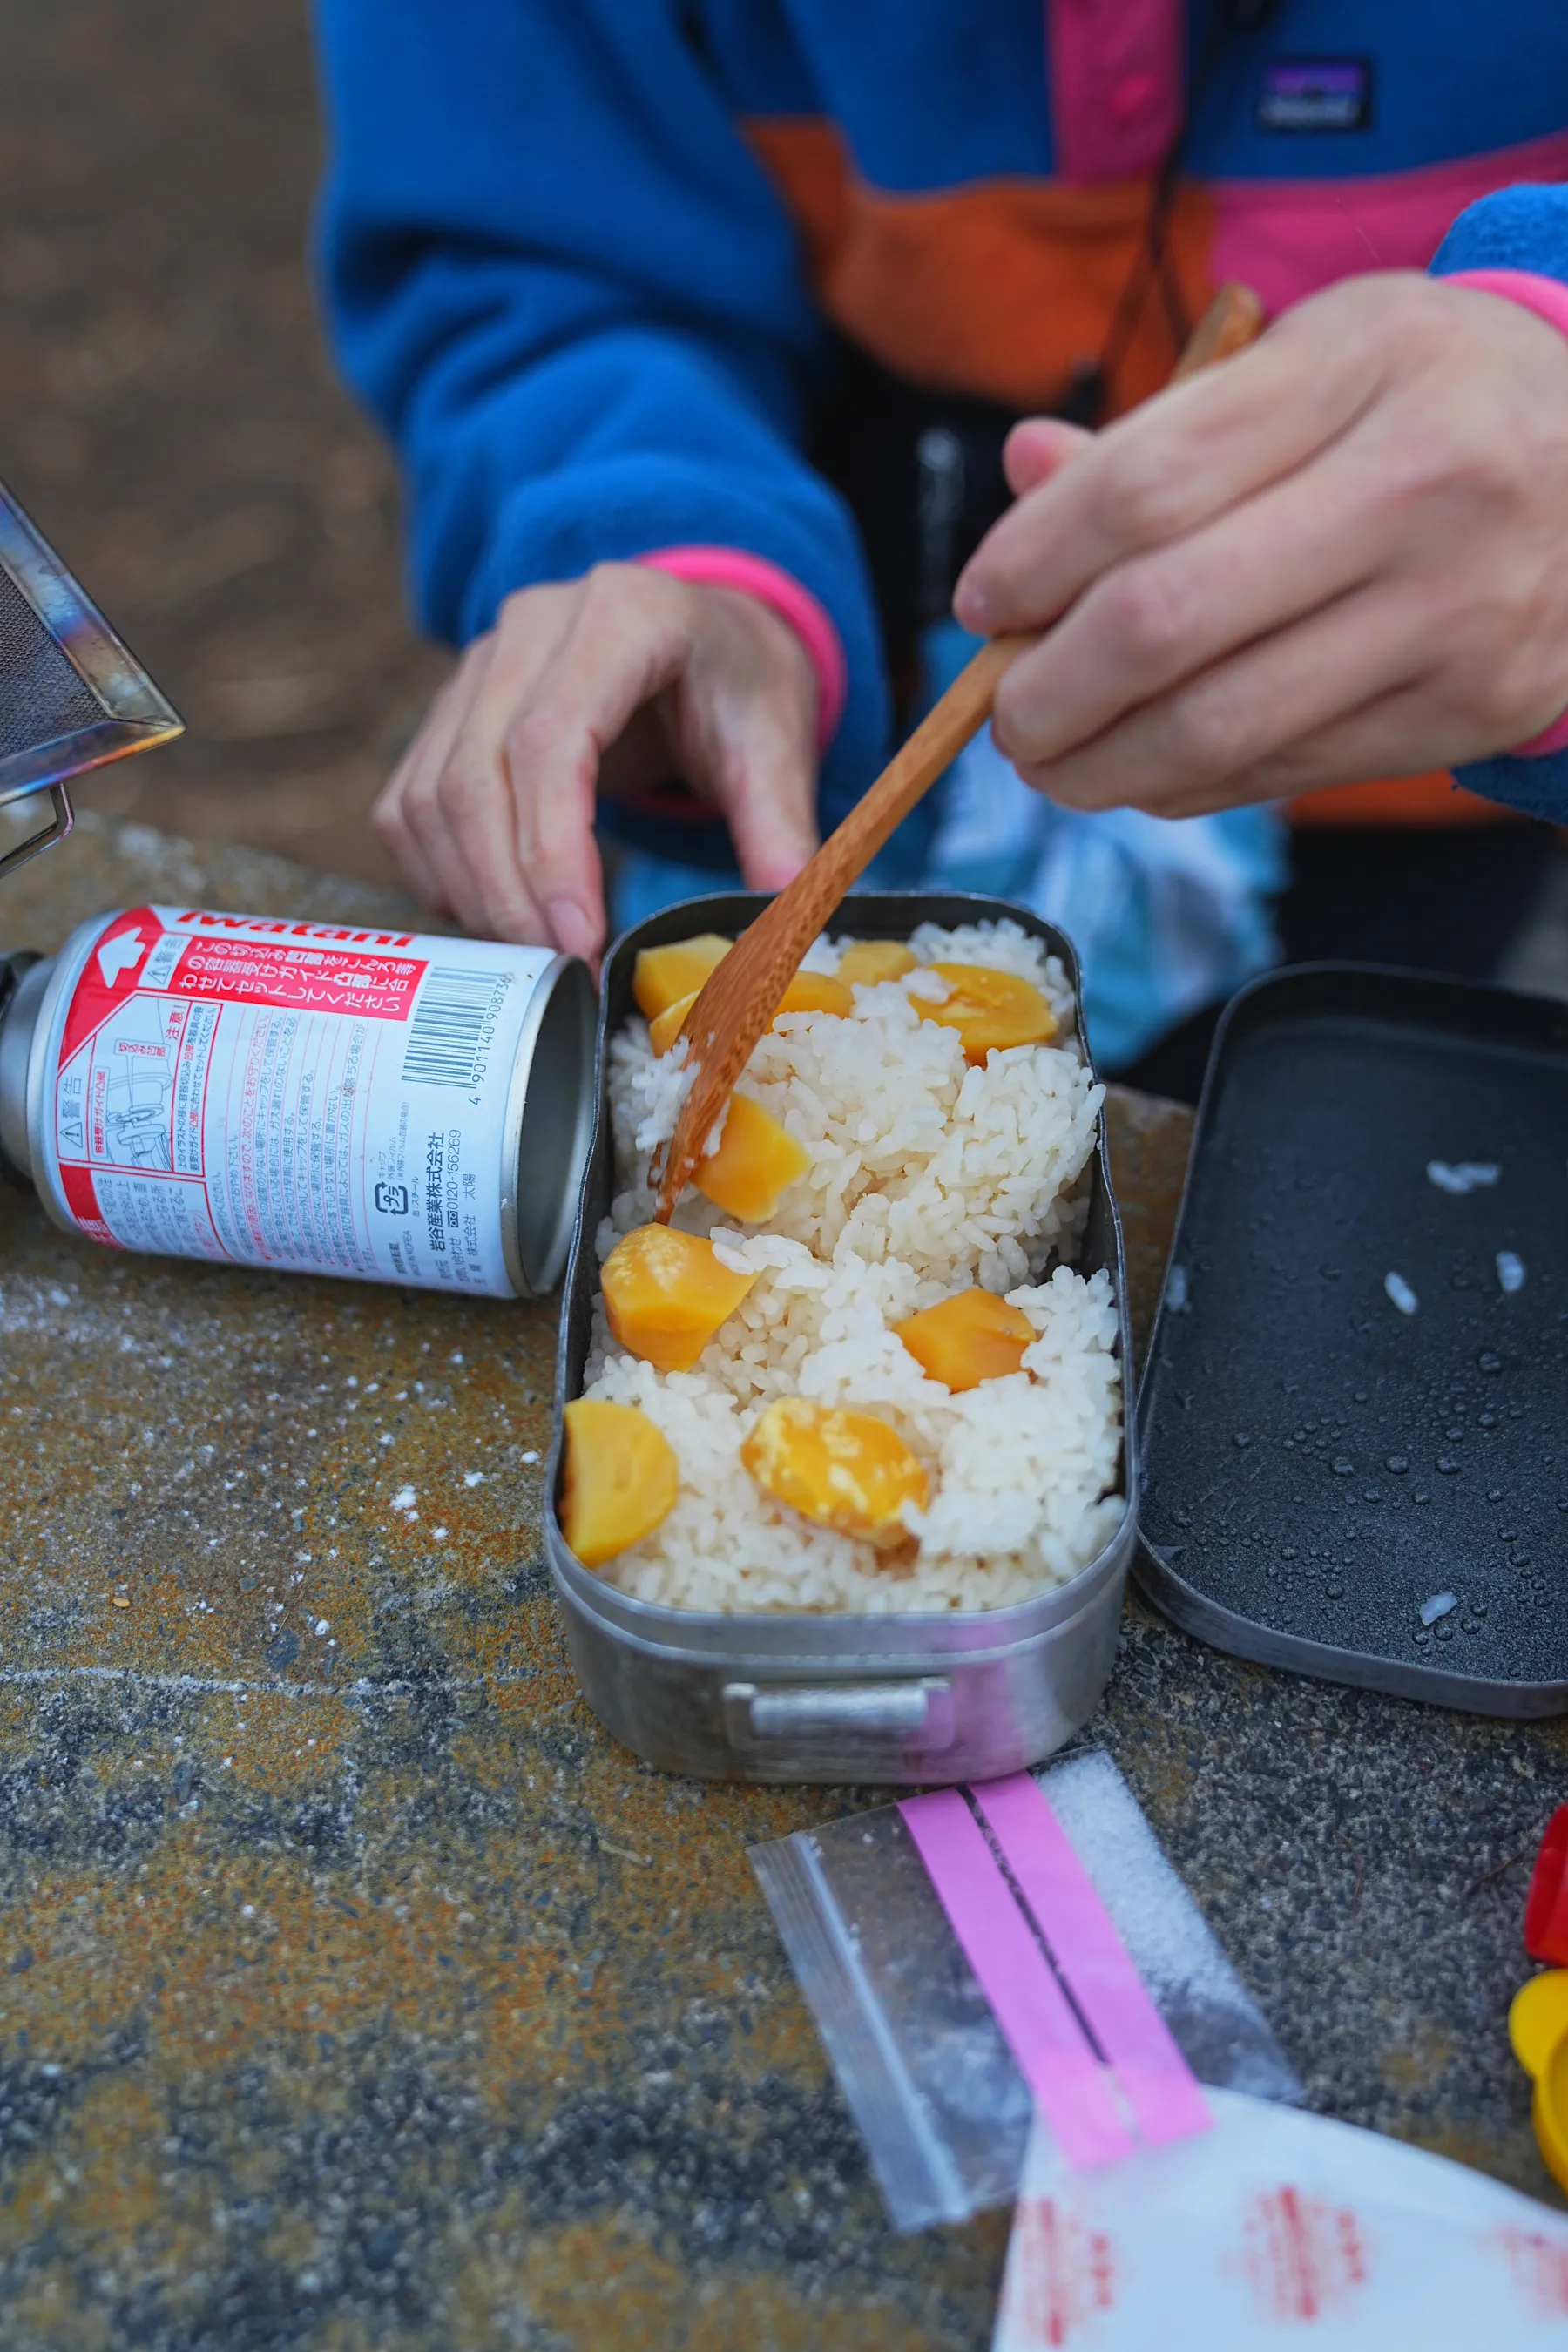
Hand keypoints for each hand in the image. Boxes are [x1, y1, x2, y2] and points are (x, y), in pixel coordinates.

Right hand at [373, 564, 819, 958]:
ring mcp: (476, 666)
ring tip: (531, 958)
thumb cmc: (735, 682)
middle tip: (557, 973)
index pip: (551, 739)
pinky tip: (492, 920)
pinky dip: (437, 875)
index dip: (553, 851)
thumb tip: (786, 919)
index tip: (579, 939)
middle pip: (478, 776)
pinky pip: (409, 805)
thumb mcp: (777, 742)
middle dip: (510, 893)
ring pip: (432, 796)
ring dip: (471, 893)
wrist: (699, 632)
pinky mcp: (448, 710)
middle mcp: (530, 627)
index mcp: (622, 615)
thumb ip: (780, 827)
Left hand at [954, 272, 1567, 816]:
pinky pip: (1281, 771)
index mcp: (1367, 365)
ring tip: (1052, 759)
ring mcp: (1458, 611)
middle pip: (1164, 623)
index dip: (1031, 561)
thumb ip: (1168, 428)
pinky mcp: (1471, 709)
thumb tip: (1025, 476)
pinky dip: (1184, 784)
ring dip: (1099, 765)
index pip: (1145, 486)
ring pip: (1216, 726)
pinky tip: (1144, 766)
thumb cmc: (1436, 399)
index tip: (984, 601)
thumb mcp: (1318, 354)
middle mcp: (1426, 486)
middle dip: (1047, 690)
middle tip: (1005, 711)